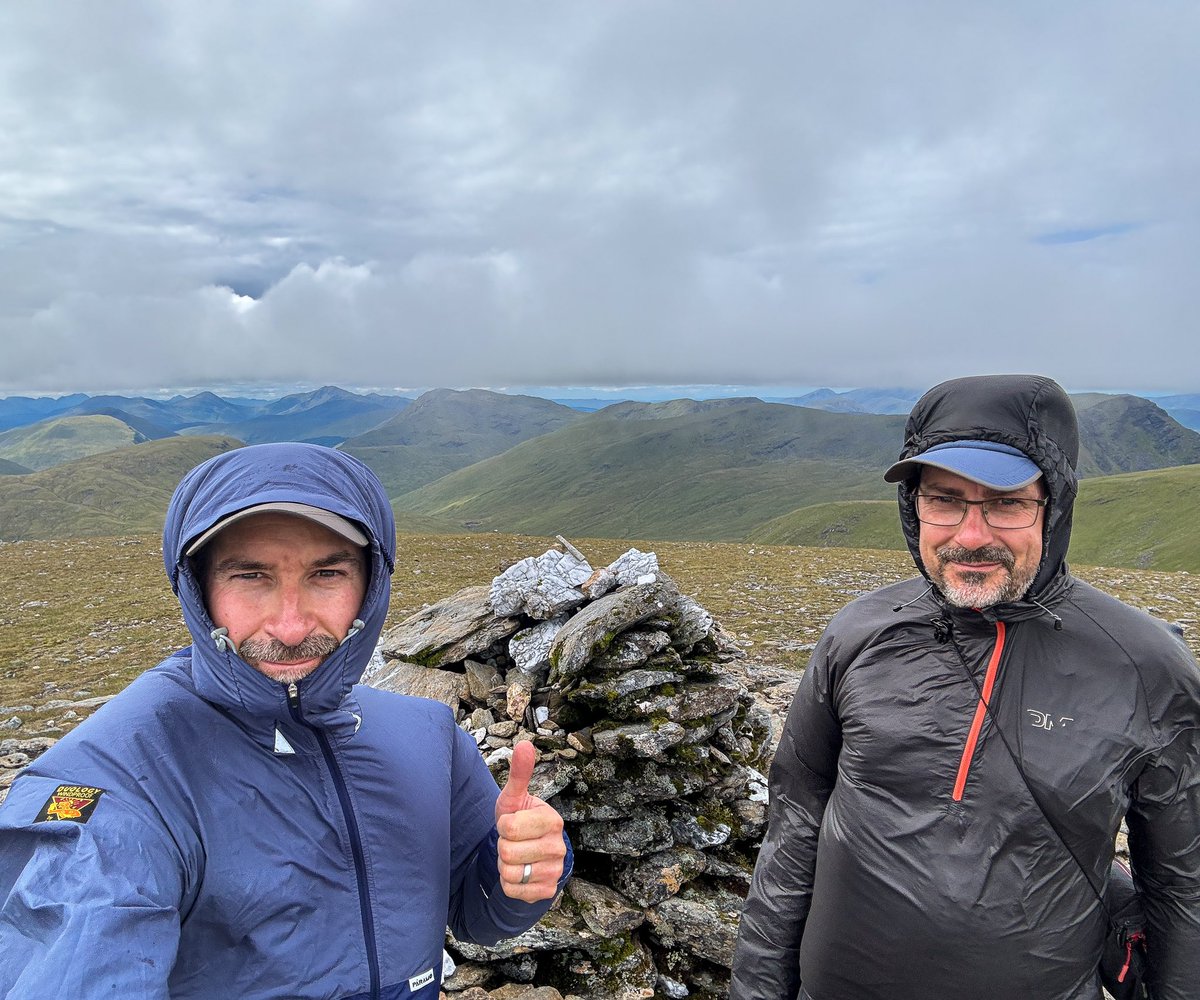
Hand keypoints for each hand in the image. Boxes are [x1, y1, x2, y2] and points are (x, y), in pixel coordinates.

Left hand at [494, 739, 566, 901]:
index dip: (502, 826)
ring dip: (505, 866)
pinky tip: (519, 873)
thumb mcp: (514, 797)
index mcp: (552, 820)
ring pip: (509, 873)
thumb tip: (525, 744)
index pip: (508, 828)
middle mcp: (559, 847)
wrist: (530, 851)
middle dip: (502, 847)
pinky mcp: (548, 891)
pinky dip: (509, 885)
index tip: (511, 824)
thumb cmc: (519, 819)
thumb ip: (519, 773)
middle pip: (507, 852)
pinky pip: (513, 891)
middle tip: (513, 842)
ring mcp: (555, 870)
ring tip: (516, 856)